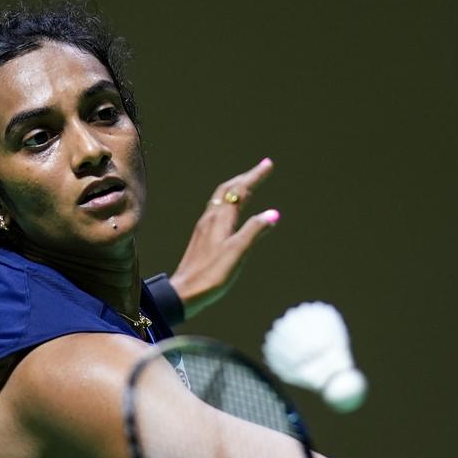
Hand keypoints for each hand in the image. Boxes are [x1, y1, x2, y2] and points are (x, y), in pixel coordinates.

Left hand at [169, 158, 278, 319]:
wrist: (184, 293)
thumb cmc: (211, 276)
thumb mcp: (237, 253)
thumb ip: (254, 232)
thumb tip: (273, 213)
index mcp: (220, 219)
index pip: (239, 190)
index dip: (254, 177)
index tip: (268, 164)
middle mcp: (210, 219)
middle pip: (228, 190)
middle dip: (246, 177)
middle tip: (262, 169)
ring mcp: (204, 228)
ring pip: (221, 199)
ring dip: (236, 188)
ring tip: (249, 184)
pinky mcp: (202, 238)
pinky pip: (217, 211)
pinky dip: (230, 203)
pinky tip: (232, 212)